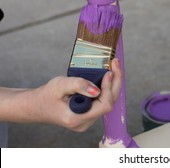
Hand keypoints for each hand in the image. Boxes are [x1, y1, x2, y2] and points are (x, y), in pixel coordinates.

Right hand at [0, 58, 122, 131]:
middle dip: (115, 82)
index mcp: (77, 118)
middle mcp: (85, 122)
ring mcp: (88, 120)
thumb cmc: (47, 95)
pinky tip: (107, 75)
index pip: (104, 105)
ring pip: (108, 101)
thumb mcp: (59, 85)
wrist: (37, 106)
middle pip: (110, 103)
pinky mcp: (89, 115)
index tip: (108, 72)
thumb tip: (97, 90)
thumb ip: (78, 85)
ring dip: (112, 84)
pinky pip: (103, 101)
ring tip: (114, 66)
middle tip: (116, 63)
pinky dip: (106, 87)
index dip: (108, 88)